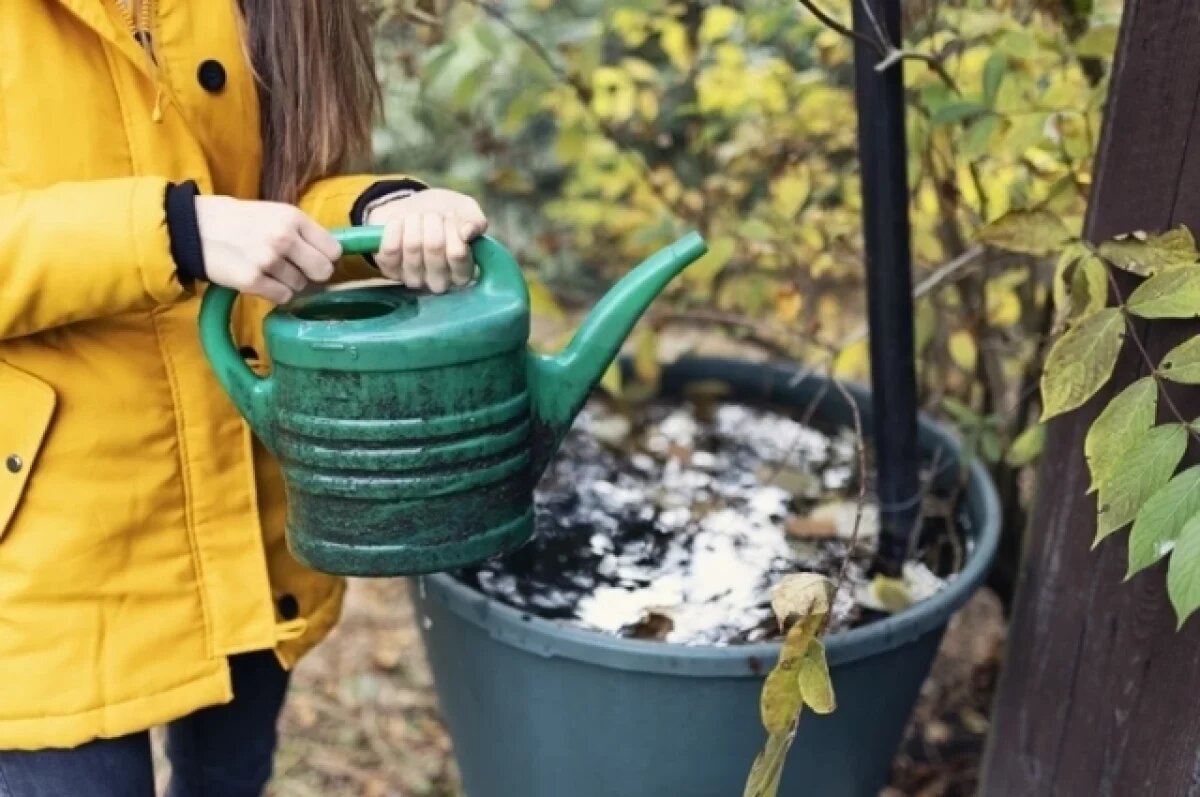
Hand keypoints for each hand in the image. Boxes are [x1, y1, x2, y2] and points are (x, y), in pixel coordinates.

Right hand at [196, 196, 341, 303]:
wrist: (194, 228)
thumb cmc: (236, 220)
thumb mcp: (273, 213)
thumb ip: (301, 231)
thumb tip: (330, 254)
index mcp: (292, 217)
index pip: (333, 249)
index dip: (326, 257)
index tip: (314, 258)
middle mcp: (283, 238)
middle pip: (323, 271)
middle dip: (312, 274)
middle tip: (296, 269)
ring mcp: (268, 260)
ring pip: (301, 286)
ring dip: (288, 283)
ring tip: (268, 270)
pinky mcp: (252, 280)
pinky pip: (282, 297)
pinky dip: (274, 293)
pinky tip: (261, 281)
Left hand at [366, 188, 487, 292]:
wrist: (411, 208)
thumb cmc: (444, 213)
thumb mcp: (465, 211)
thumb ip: (475, 221)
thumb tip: (468, 232)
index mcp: (463, 272)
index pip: (458, 253)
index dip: (452, 227)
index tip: (450, 215)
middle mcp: (440, 282)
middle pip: (434, 247)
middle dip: (432, 220)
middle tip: (431, 214)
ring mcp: (414, 279)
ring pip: (412, 246)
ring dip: (413, 221)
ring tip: (416, 217)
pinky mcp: (391, 271)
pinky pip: (391, 248)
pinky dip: (394, 228)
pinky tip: (399, 222)